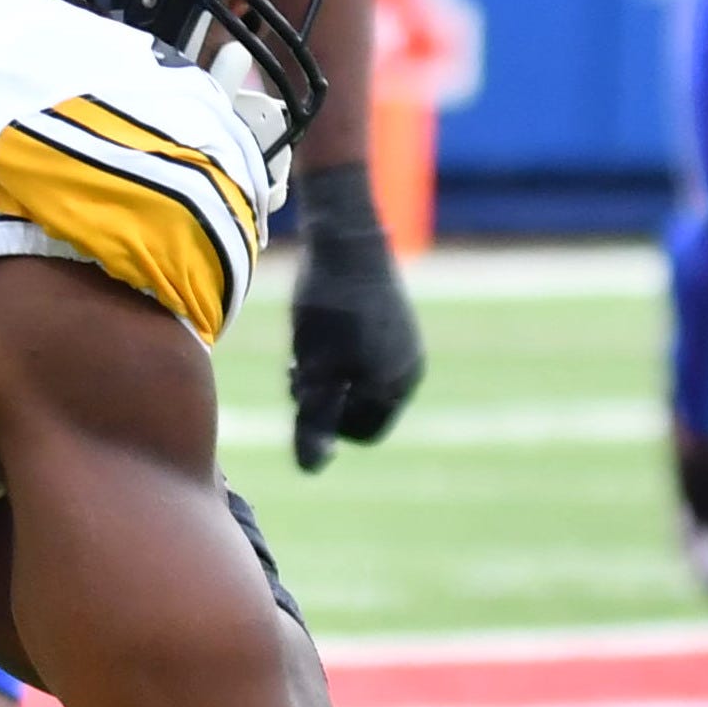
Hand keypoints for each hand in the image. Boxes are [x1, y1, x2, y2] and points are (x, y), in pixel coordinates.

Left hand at [281, 160, 424, 471]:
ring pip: (359, 380)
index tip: (303, 390)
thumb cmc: (325, 309)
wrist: (345, 237)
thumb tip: (312, 469)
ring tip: (306, 348)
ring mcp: (405, 342)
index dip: (325, 421)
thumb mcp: (314, 370)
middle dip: (326, 398)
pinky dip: (340, 352)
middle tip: (298, 367)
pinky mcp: (394, 320)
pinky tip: (320, 327)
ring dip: (328, 375)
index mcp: (396, 385)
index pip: (360, 433)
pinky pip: (366, 355)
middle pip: (360, 408)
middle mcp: (409, 367)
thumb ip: (314, 420)